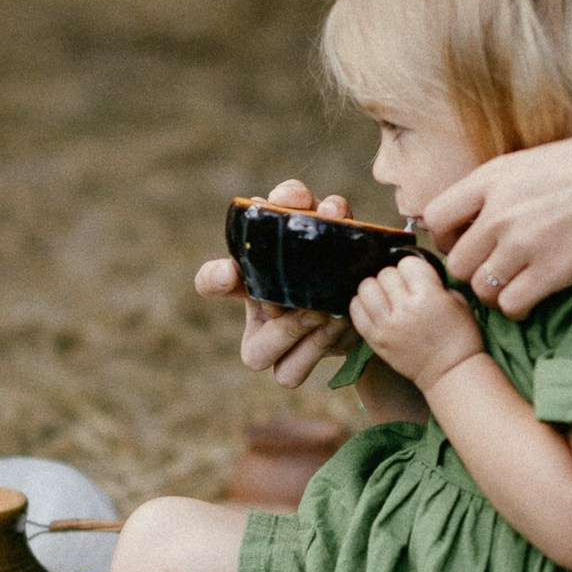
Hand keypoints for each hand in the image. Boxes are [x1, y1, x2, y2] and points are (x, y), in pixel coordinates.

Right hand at [194, 179, 360, 387]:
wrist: (359, 286)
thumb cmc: (327, 245)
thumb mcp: (316, 219)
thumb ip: (300, 205)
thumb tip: (290, 200)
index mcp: (246, 277)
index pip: (211, 280)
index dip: (215, 279)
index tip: (231, 271)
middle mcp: (253, 317)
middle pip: (244, 336)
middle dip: (278, 315)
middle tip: (307, 298)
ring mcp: (273, 349)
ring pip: (261, 360)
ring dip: (297, 334)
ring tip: (328, 311)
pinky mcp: (298, 365)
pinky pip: (290, 372)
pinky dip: (315, 349)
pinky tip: (339, 323)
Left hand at [348, 255, 484, 390]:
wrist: (450, 371)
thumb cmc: (459, 337)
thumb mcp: (458, 301)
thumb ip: (436, 282)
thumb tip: (416, 272)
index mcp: (428, 296)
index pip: (407, 263)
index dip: (412, 268)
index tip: (416, 277)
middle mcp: (404, 309)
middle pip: (385, 274)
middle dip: (394, 278)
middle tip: (403, 289)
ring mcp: (386, 325)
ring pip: (366, 288)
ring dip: (375, 288)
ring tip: (385, 297)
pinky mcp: (375, 340)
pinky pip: (355, 311)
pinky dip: (361, 305)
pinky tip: (374, 308)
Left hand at [425, 120, 571, 317]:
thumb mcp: (530, 162)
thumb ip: (497, 187)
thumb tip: (473, 211)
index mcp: (491, 179)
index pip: (435, 218)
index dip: (446, 238)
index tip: (464, 243)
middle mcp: (499, 212)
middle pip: (456, 262)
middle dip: (471, 271)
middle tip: (492, 270)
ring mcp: (523, 243)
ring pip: (479, 288)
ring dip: (492, 293)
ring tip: (512, 286)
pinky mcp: (550, 271)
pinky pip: (510, 305)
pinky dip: (516, 308)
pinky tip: (530, 299)